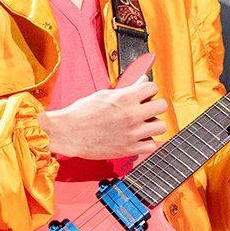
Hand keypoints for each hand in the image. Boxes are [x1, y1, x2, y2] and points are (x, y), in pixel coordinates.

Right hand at [39, 76, 167, 159]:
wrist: (68, 132)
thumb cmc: (81, 114)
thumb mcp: (104, 95)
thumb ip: (126, 89)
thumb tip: (140, 82)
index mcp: (125, 98)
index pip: (152, 88)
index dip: (148, 90)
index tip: (144, 94)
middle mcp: (131, 115)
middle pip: (162, 106)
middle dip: (154, 105)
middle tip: (146, 108)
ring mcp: (132, 133)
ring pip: (160, 126)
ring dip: (153, 124)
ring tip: (142, 124)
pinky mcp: (129, 149)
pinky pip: (152, 145)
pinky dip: (147, 141)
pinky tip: (138, 137)